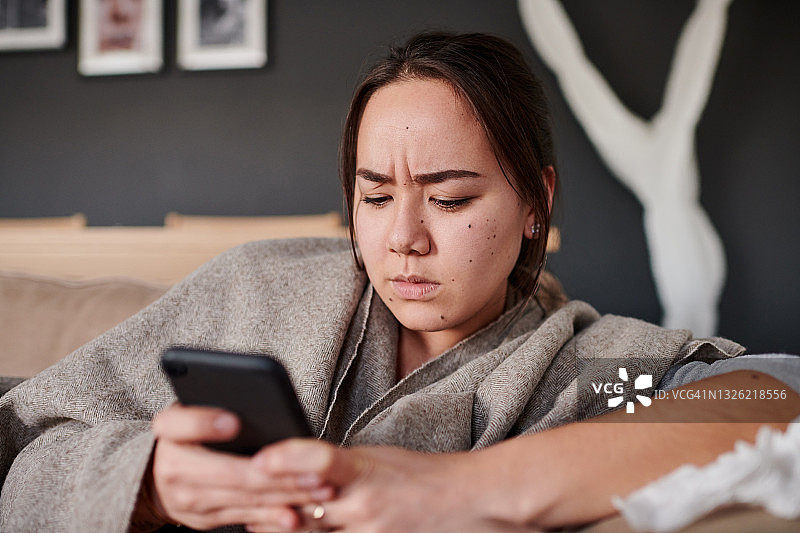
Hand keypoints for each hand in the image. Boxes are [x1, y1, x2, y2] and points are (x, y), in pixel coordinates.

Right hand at [146, 403, 333, 531]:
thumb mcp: (176, 416)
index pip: (186, 427)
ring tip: (318, 490)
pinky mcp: (205, 520)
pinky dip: (272, 516)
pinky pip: (244, 517)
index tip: (234, 421)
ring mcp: (192, 503)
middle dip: (279, 475)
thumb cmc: (177, 438)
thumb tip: (234, 415)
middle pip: (235, 475)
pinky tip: (297, 514)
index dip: (209, 424)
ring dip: (286, 497)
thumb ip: (198, 413)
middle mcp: (178, 475)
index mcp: (170, 439)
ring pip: (246, 500)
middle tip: (315, 471)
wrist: (147, 480)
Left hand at [252, 440, 531, 532]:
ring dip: (281, 527)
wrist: (468, 501)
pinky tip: (290, 529)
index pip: (320, 463)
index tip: (257, 459)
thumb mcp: (379, 458)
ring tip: (250, 523)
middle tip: (233, 503)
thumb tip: (302, 468)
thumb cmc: (421, 474)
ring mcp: (368, 532)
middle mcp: (362, 506)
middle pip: (304, 508)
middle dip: (268, 507)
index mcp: (364, 471)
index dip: (286, 462)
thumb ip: (340, 467)